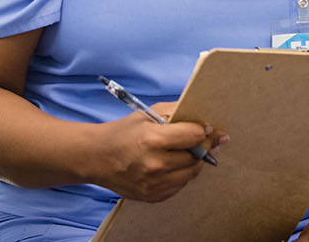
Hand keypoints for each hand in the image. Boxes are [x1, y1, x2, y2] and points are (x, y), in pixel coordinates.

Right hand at [90, 102, 226, 202]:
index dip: (205, 131)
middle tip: (210, 140)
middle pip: (196, 156)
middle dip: (204, 146)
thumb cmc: (123, 133)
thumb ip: (174, 112)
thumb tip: (202, 120)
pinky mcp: (153, 196)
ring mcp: (155, 184)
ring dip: (195, 161)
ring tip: (193, 151)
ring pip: (191, 173)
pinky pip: (180, 186)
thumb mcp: (146, 114)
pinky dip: (182, 175)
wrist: (97, 158)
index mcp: (153, 140)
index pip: (194, 136)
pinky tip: (176, 165)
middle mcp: (156, 164)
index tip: (209, 128)